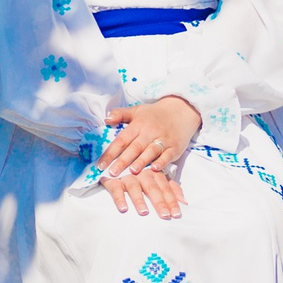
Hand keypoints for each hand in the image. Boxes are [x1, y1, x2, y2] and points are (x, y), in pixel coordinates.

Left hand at [96, 96, 201, 216]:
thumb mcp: (137, 110)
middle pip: (134, 148)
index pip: (122, 139)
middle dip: (123, 161)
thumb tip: (106, 119)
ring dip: (141, 162)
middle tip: (112, 172)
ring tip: (132, 172)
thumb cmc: (155, 114)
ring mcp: (163, 139)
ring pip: (150, 152)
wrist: (182, 110)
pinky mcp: (175, 147)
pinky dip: (161, 162)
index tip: (100, 164)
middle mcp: (150, 132)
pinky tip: (154, 169)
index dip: (110, 152)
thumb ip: (120, 114)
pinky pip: (167, 155)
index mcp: (138, 125)